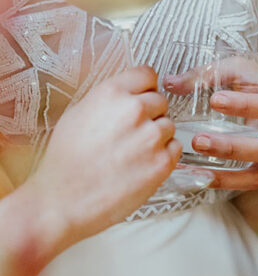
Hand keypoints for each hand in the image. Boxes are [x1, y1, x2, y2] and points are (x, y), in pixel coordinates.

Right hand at [26, 66, 180, 244]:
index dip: (145, 88)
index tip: (143, 96)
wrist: (62, 201)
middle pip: (160, 101)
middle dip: (150, 115)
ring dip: (157, 136)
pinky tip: (142, 165)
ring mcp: (151, 136)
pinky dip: (164, 155)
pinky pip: (175, 148)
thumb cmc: (64, 162)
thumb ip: (108, 101)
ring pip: (169, 125)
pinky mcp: (162, 163)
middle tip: (132, 134)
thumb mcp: (78, 115)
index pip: (147, 74)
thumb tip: (127, 96)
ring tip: (133, 153)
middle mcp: (134, 110)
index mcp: (111, 93)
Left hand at [188, 66, 257, 190]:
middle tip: (198, 140)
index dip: (244, 105)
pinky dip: (228, 183)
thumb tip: (170, 83)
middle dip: (232, 146)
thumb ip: (210, 75)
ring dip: (228, 170)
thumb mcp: (244, 72)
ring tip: (195, 161)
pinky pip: (252, 183)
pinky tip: (202, 178)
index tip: (216, 101)